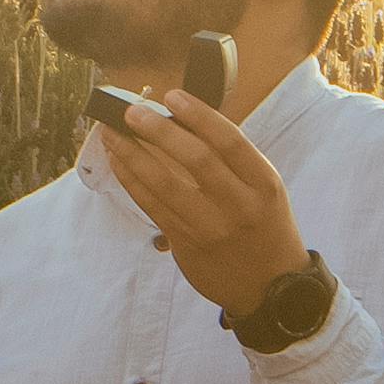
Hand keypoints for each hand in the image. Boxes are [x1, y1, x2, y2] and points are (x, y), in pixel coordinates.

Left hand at [101, 92, 308, 320]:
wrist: (270, 287)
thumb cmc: (264, 225)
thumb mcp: (264, 190)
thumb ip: (231, 161)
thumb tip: (179, 122)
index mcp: (264, 183)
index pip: (229, 140)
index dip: (198, 114)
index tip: (172, 96)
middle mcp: (239, 205)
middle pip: (195, 158)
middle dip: (159, 130)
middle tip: (132, 111)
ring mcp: (211, 227)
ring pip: (165, 184)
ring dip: (133, 154)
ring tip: (112, 134)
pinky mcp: (187, 245)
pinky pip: (152, 207)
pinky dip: (132, 181)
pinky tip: (119, 163)